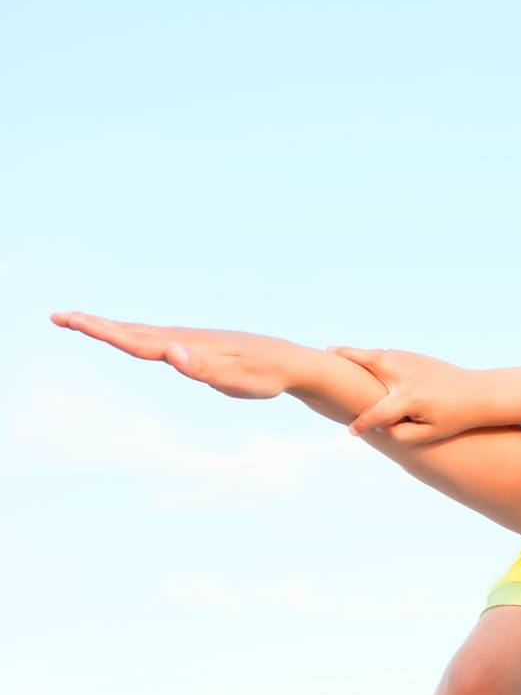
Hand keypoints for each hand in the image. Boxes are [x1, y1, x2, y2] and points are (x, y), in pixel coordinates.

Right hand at [50, 312, 304, 398]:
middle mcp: (182, 340)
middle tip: (57, 316)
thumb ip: (202, 368)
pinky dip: (132, 335)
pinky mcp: (196, 347)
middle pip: (131, 333)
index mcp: (185, 347)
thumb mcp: (236, 379)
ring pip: (141, 334)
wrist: (290, 361)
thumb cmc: (264, 374)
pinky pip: (156, 339)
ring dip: (110, 328)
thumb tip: (170, 352)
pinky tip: (126, 335)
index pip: (136, 341)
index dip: (102, 331)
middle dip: (94, 325)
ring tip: (80, 321)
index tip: (72, 319)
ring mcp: (188, 341)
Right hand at [333, 346, 488, 443]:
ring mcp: (410, 362)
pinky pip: (387, 353)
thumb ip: (402, 434)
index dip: (362, 425)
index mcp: (409, 399)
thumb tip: (381, 426)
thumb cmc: (454, 418)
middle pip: (367, 365)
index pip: (375, 412)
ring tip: (333, 352)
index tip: (351, 431)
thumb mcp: (430, 434)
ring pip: (376, 355)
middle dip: (345, 361)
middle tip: (323, 357)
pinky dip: (371, 355)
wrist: (478, 393)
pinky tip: (360, 360)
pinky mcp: (414, 356)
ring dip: (355, 354)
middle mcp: (405, 376)